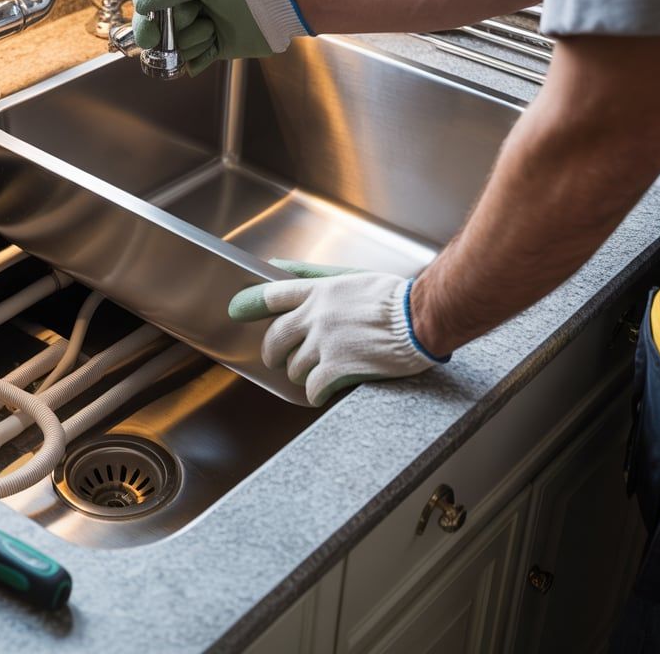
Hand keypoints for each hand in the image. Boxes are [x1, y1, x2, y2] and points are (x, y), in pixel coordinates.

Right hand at [131, 0, 311, 75]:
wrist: (271, 9)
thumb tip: (140, 3)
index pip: (147, 5)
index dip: (146, 20)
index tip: (152, 28)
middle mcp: (184, 11)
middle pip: (160, 32)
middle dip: (181, 26)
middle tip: (200, 15)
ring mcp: (196, 31)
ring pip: (177, 49)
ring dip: (198, 38)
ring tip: (216, 26)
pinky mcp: (209, 50)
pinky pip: (192, 62)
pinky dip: (204, 54)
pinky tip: (218, 41)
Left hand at [229, 261, 448, 405]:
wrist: (421, 318)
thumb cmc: (393, 297)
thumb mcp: (348, 275)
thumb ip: (312, 273)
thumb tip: (276, 265)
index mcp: (318, 292)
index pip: (271, 295)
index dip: (250, 304)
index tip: (237, 311)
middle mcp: (316, 316)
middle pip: (275, 337)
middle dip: (272, 351)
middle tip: (277, 359)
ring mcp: (325, 343)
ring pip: (293, 366)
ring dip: (300, 373)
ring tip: (315, 374)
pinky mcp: (338, 368)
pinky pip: (312, 388)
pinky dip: (315, 393)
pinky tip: (324, 392)